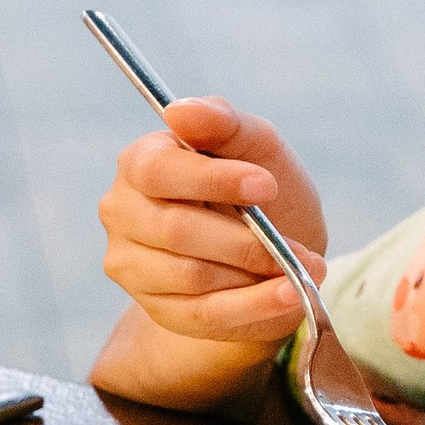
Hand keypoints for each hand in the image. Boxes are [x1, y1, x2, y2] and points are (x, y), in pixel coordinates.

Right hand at [96, 97, 328, 363]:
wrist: (275, 248)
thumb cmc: (259, 186)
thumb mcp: (257, 145)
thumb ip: (223, 124)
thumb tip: (180, 110)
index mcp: (140, 162)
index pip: (159, 172)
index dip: (213, 180)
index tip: (267, 184)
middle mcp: (122, 213)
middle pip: (176, 231)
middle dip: (245, 240)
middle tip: (297, 245)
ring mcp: (133, 265)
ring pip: (192, 276)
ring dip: (254, 274)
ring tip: (302, 267)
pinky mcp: (160, 309)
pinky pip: (205, 314)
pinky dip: (255, 306)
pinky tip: (290, 296)